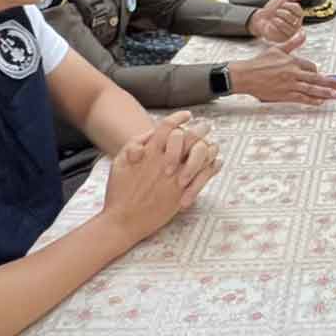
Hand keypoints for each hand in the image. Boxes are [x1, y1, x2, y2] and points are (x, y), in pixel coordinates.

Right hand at [100, 113, 220, 244]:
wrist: (124, 220)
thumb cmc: (119, 191)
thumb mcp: (120, 162)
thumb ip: (135, 144)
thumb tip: (151, 133)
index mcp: (150, 152)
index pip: (169, 127)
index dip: (179, 118)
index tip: (187, 115)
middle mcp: (166, 161)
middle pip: (190, 136)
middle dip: (200, 129)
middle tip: (205, 127)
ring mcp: (177, 177)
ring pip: (201, 153)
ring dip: (208, 146)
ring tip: (211, 143)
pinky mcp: (184, 192)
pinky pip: (205, 175)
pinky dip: (213, 166)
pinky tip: (215, 162)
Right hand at [227, 31, 335, 103]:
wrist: (246, 75)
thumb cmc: (259, 62)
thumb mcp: (277, 49)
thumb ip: (292, 43)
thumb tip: (303, 34)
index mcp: (292, 61)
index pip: (311, 66)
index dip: (315, 71)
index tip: (318, 74)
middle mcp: (293, 73)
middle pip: (316, 78)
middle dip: (330, 82)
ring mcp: (290, 85)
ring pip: (311, 89)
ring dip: (325, 92)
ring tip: (335, 95)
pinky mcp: (285, 95)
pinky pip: (302, 98)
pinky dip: (311, 100)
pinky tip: (319, 102)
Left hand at [249, 0, 310, 42]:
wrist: (260, 19)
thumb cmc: (272, 10)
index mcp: (298, 15)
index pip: (297, 8)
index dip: (286, 5)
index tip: (281, 5)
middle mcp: (297, 24)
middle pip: (291, 15)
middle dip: (280, 12)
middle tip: (276, 13)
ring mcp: (291, 32)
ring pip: (286, 22)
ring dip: (276, 18)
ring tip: (274, 19)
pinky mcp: (285, 38)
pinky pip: (281, 28)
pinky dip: (274, 24)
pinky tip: (273, 25)